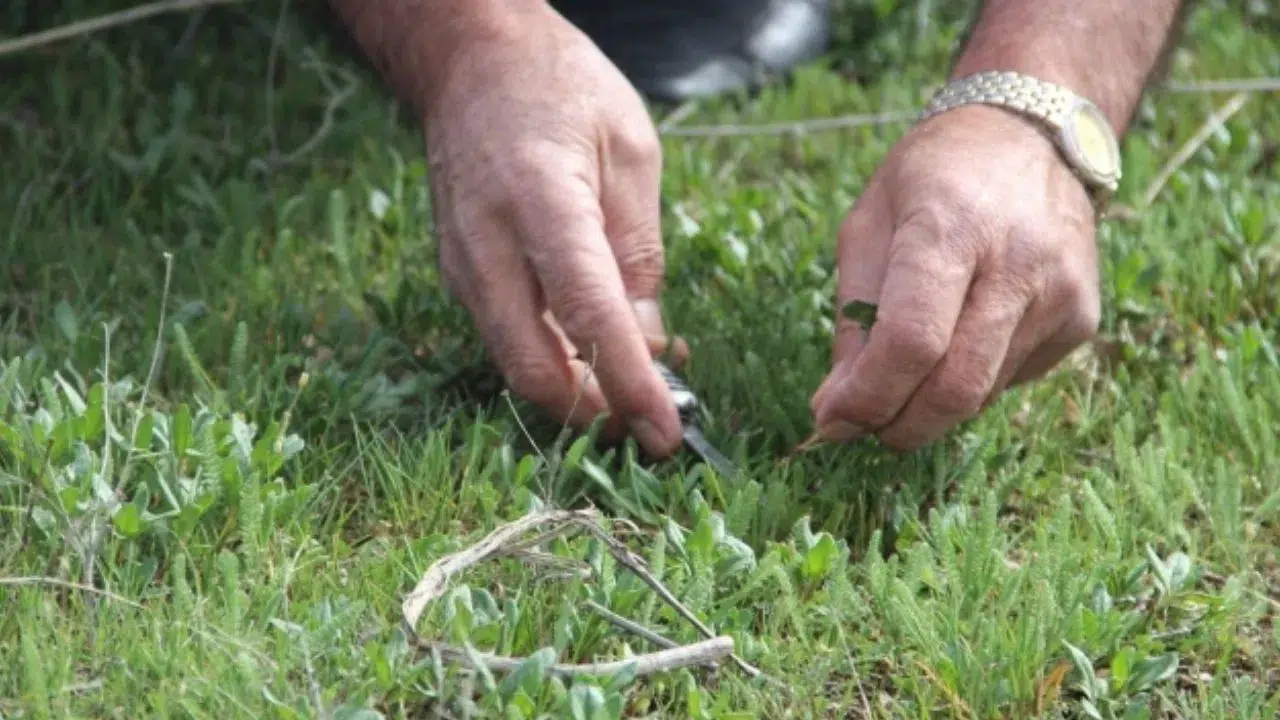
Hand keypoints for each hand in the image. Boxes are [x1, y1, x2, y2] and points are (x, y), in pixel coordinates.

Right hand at [418, 4, 686, 455]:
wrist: (471, 62)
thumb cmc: (561, 90)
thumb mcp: (632, 153)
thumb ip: (639, 253)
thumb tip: (649, 344)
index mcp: (541, 199)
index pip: (588, 314)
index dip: (628, 383)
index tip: (666, 433)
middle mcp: (487, 243)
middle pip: (532, 366)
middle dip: (593, 411)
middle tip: (647, 422)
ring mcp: (462, 263)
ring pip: (515, 362)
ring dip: (574, 391)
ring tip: (633, 380)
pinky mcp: (457, 274)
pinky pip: (507, 336)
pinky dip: (552, 359)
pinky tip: (594, 345)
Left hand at [810, 105, 1102, 450]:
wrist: (1030, 135)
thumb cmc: (932, 178)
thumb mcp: (866, 226)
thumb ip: (852, 318)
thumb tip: (836, 409)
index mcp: (952, 227)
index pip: (913, 341)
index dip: (869, 396)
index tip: (832, 420)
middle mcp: (1018, 262)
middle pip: (955, 387)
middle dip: (898, 425)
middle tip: (862, 424)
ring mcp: (1061, 293)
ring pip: (983, 394)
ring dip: (930, 407)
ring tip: (904, 374)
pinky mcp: (1083, 318)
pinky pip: (1012, 379)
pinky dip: (973, 380)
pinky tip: (961, 334)